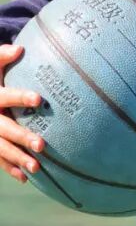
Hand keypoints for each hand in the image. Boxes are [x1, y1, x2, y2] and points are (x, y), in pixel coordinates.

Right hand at [0, 44, 43, 183]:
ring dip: (16, 158)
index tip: (38, 99)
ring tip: (37, 167)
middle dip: (21, 136)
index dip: (20, 97)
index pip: (4, 96)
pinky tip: (25, 177)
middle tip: (42, 144)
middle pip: (2, 128)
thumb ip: (1, 56)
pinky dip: (8, 167)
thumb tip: (21, 48)